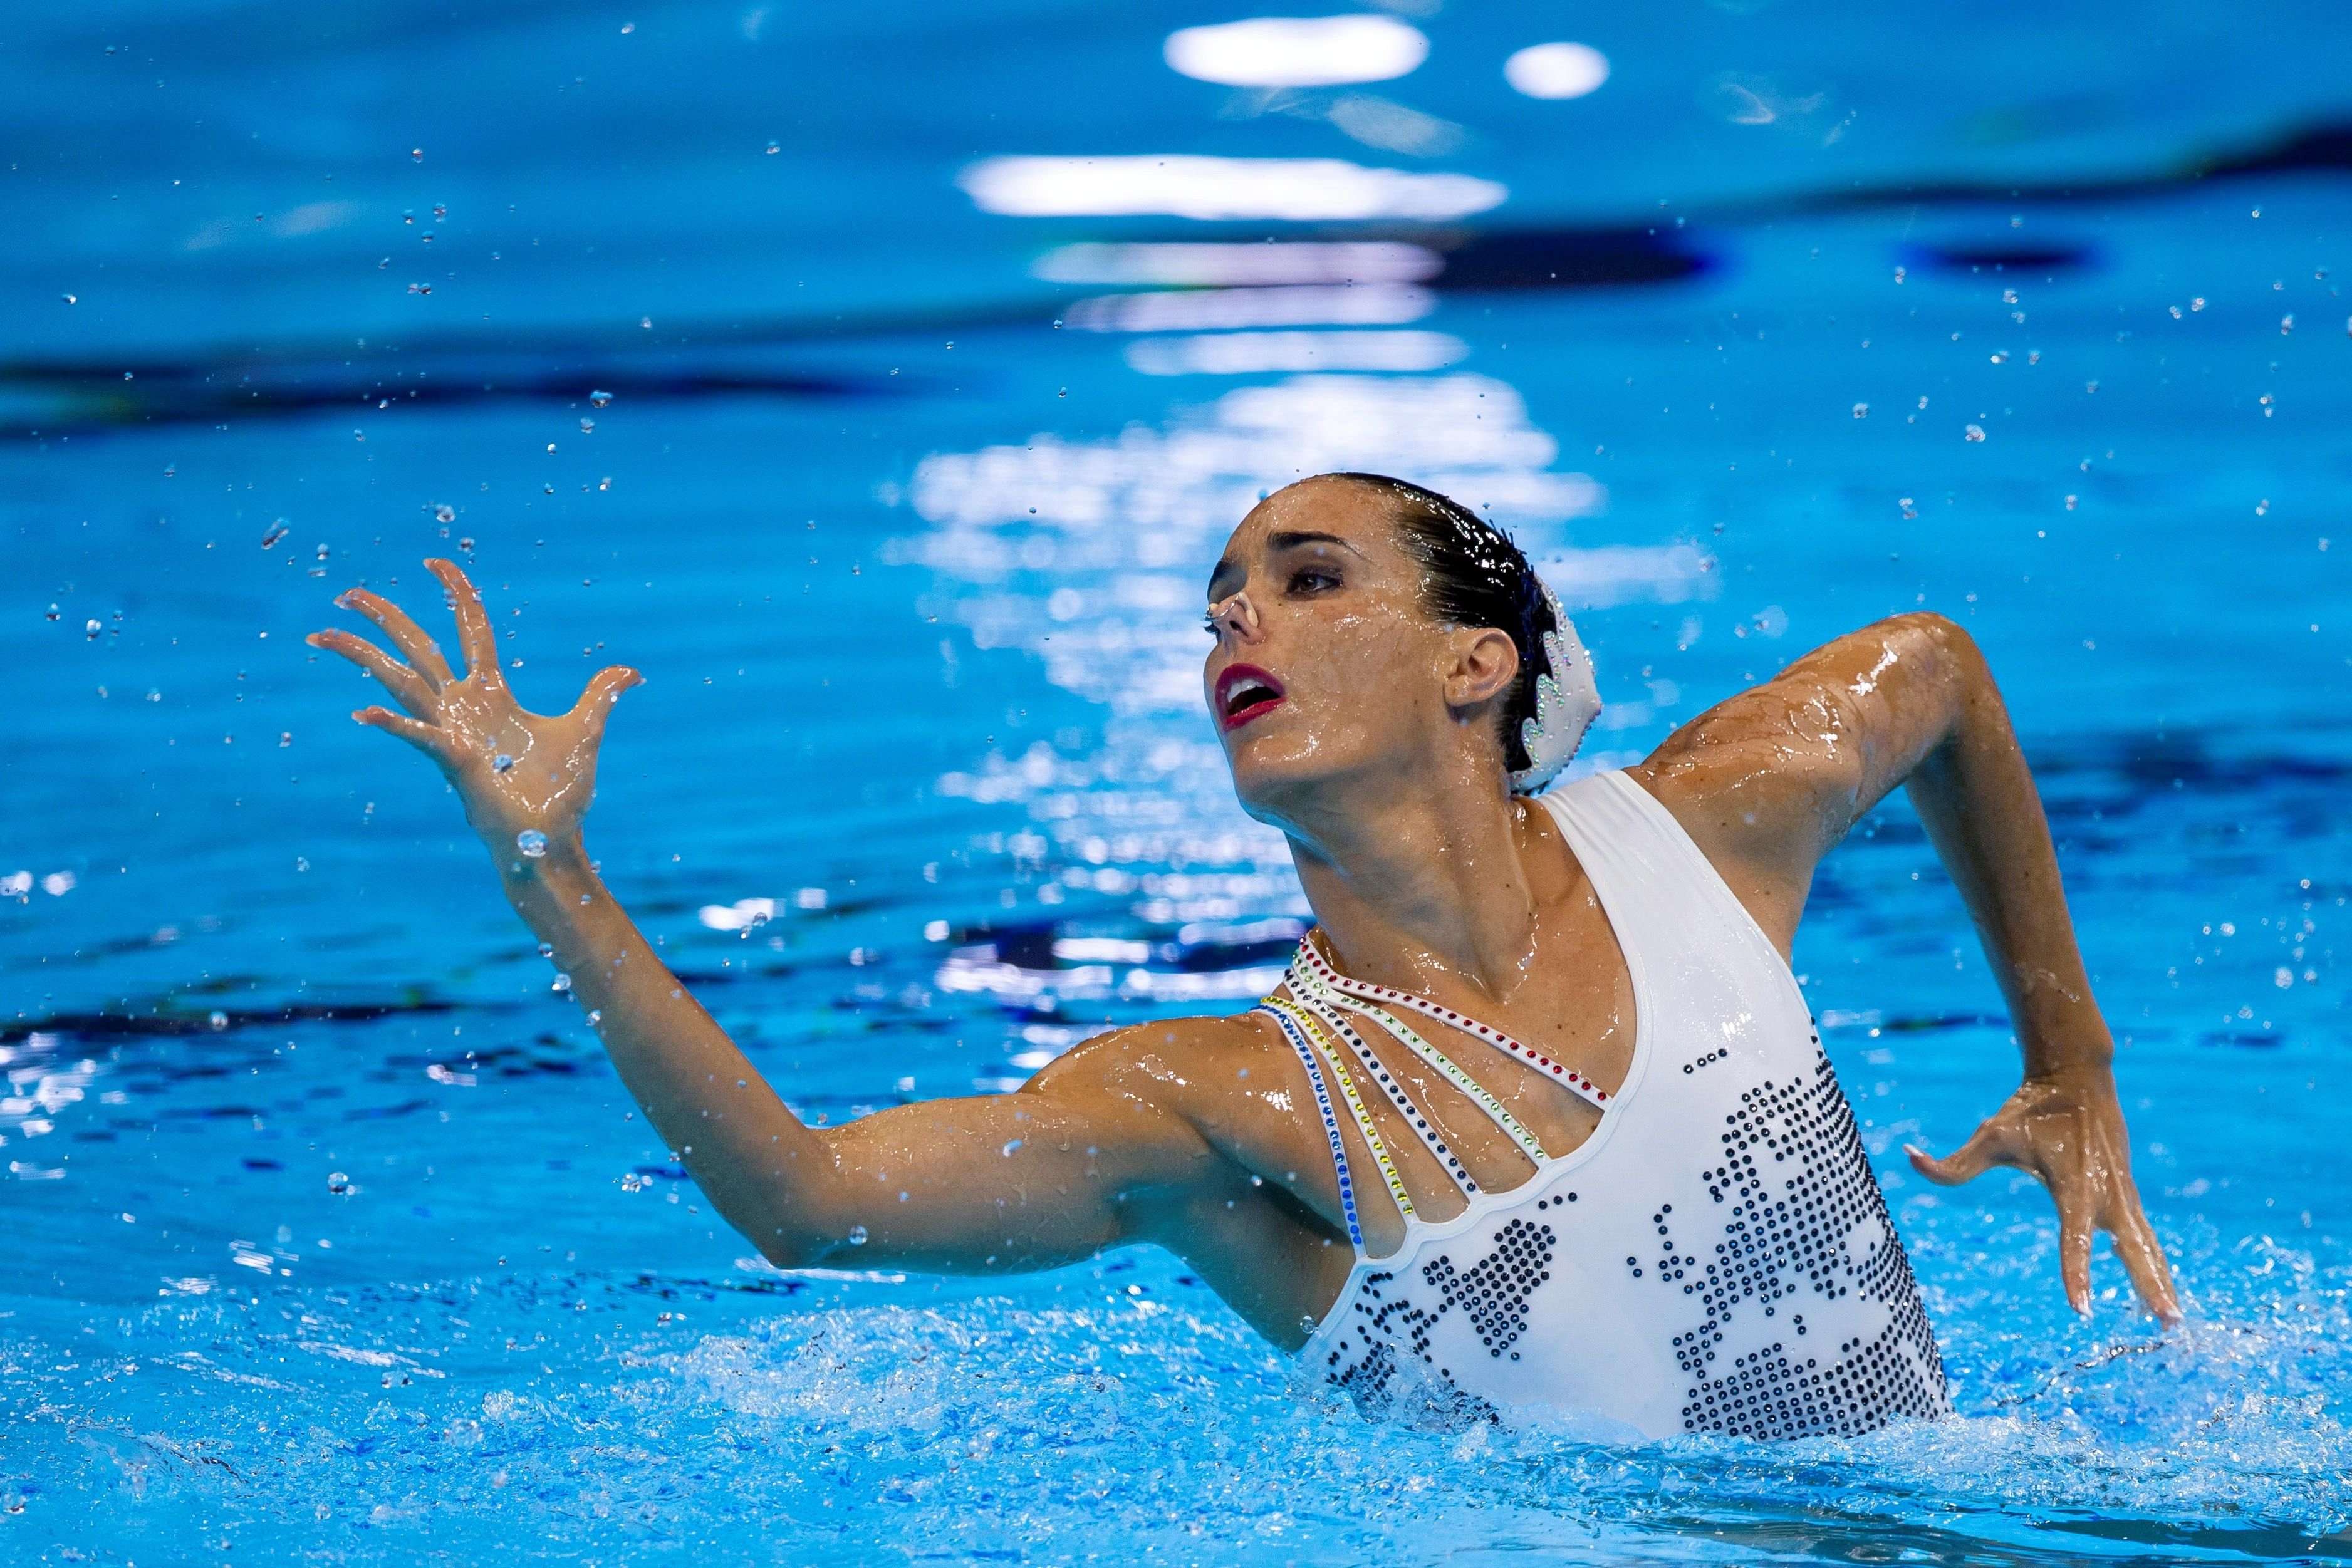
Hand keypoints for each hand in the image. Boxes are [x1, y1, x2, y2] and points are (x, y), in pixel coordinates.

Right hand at [307, 559, 640, 859]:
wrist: (549, 840)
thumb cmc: (558, 794)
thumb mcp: (585, 731)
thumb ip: (601, 695)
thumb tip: (631, 672)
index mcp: (492, 692)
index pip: (469, 628)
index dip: (455, 593)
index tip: (435, 562)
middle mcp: (462, 706)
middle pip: (418, 647)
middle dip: (385, 617)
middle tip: (346, 594)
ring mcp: (451, 731)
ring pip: (399, 681)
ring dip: (362, 657)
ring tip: (322, 633)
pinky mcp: (452, 760)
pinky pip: (418, 734)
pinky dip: (394, 723)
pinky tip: (363, 712)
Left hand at [1907, 1066, 2180, 1321]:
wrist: (2077, 1076)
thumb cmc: (2029, 1109)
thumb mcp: (1989, 1134)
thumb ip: (1952, 1162)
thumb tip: (1907, 1157)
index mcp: (2074, 1183)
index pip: (2074, 1238)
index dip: (2076, 1273)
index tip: (2081, 1309)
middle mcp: (2105, 1192)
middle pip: (2133, 1248)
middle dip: (2150, 1285)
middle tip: (2168, 1324)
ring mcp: (2122, 1192)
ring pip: (2147, 1245)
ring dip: (2162, 1281)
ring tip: (2172, 1323)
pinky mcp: (2127, 1192)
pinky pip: (2144, 1234)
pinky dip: (2155, 1262)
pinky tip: (2161, 1293)